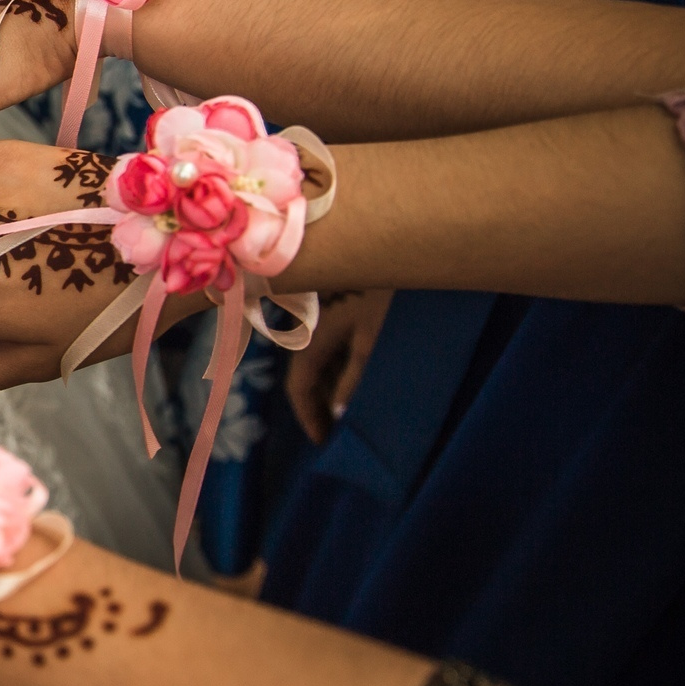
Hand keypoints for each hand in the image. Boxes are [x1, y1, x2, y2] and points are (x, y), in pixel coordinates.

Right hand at [286, 287, 390, 443]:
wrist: (384, 243)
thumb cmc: (377, 290)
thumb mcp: (371, 338)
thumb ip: (355, 376)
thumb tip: (340, 411)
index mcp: (313, 341)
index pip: (300, 388)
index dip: (308, 417)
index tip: (322, 443)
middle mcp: (308, 332)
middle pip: (307, 376)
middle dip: (318, 405)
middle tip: (336, 430)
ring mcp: (319, 320)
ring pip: (316, 360)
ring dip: (328, 386)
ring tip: (348, 408)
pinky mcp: (332, 309)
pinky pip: (327, 345)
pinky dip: (336, 366)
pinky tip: (354, 374)